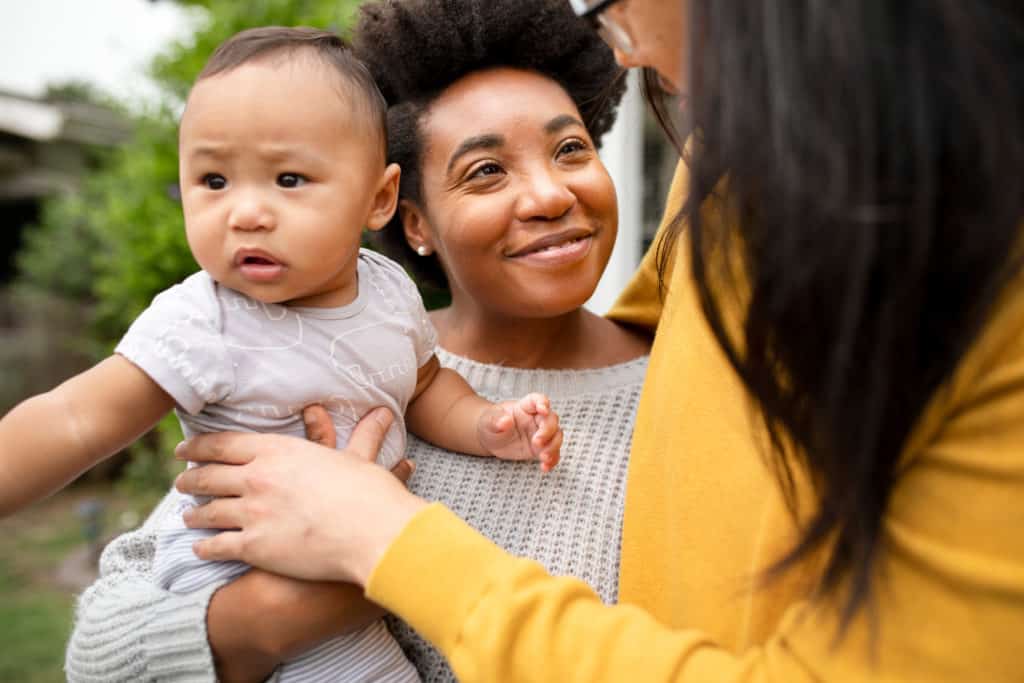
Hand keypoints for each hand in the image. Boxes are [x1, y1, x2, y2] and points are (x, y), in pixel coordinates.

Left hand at [206, 405, 415, 681]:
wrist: (371, 532)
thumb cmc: (369, 493)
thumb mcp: (359, 458)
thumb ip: (364, 435)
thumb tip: (384, 412)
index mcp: (277, 451)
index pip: (225, 444)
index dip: (199, 447)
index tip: (185, 450)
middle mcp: (257, 478)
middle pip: (209, 476)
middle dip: (190, 480)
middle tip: (181, 482)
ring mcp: (252, 512)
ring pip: (208, 512)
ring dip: (194, 514)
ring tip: (187, 516)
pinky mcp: (254, 546)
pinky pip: (217, 546)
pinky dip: (204, 547)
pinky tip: (200, 549)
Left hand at [477, 393, 561, 471]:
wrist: (490, 439)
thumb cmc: (491, 424)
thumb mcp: (488, 421)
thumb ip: (496, 420)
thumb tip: (505, 421)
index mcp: (525, 406)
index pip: (537, 400)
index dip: (543, 403)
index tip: (543, 409)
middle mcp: (536, 418)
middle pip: (551, 419)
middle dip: (547, 431)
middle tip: (536, 442)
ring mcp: (541, 433)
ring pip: (556, 436)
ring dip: (553, 447)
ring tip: (543, 458)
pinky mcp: (541, 448)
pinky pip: (553, 453)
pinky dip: (552, 460)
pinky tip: (544, 467)